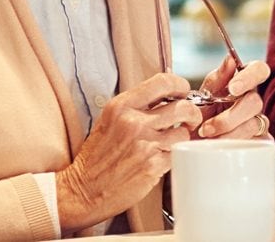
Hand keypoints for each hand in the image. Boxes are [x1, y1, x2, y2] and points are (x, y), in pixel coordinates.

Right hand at [56, 72, 198, 230]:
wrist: (82, 191)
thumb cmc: (95, 158)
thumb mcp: (108, 121)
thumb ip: (134, 107)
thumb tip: (165, 97)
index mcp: (121, 106)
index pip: (162, 82)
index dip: (180, 85)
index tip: (183, 92)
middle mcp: (133, 122)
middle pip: (182, 107)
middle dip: (192, 113)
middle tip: (189, 120)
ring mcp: (145, 144)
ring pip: (184, 132)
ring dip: (183, 137)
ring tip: (173, 141)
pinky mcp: (153, 165)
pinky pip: (178, 153)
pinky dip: (176, 155)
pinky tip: (164, 157)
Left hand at [194, 57, 271, 138]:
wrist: (191, 146)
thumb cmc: (198, 118)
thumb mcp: (202, 97)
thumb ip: (216, 80)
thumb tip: (230, 59)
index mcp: (241, 83)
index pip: (259, 70)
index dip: (249, 77)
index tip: (232, 89)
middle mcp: (251, 101)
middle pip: (255, 101)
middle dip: (230, 116)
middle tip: (207, 127)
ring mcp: (256, 122)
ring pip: (253, 124)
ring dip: (228, 132)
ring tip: (207, 138)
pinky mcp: (259, 141)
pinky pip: (256, 143)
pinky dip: (235, 145)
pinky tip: (220, 148)